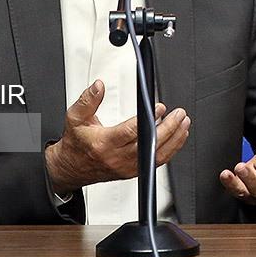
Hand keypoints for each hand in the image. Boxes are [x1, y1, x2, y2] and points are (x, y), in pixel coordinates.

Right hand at [45, 79, 189, 193]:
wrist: (71, 167)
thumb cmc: (76, 143)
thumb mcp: (75, 117)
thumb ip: (88, 100)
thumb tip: (99, 86)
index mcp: (104, 143)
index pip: (131, 131)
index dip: (148, 119)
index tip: (159, 107)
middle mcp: (118, 157)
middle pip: (149, 144)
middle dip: (168, 129)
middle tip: (179, 115)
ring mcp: (127, 167)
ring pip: (156, 155)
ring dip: (174, 139)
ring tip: (184, 123)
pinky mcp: (133, 171)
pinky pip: (155, 162)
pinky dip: (170, 150)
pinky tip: (178, 137)